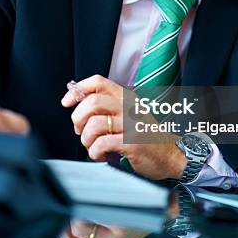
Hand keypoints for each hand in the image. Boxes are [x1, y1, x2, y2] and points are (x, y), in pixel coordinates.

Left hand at [61, 75, 185, 179]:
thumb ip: (107, 107)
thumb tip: (76, 102)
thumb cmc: (145, 135)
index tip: (67, 102)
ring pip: (94, 125)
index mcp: (126, 97)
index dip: (78, 90)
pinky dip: (95, 153)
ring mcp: (132, 124)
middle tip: (81, 131)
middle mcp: (129, 107)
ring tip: (94, 146)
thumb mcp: (128, 114)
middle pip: (92, 103)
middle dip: (78, 119)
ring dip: (86, 140)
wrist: (171, 154)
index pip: (98, 82)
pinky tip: (102, 155)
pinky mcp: (132, 142)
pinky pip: (101, 144)